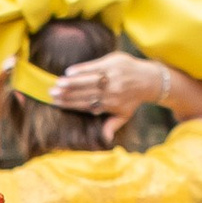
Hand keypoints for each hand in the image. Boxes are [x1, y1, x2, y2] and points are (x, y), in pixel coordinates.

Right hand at [47, 53, 168, 140]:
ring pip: (89, 80)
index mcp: (110, 104)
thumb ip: (112, 125)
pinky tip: (69, 71)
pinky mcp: (113, 63)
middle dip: (67, 94)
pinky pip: (95, 67)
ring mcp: (112, 77)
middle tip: (51, 93)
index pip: (86, 105)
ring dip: (72, 82)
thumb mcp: (124, 115)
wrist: (149, 79)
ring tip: (57, 83)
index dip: (71, 104)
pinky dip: (81, 69)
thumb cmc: (133, 99)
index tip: (57, 103)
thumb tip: (106, 139)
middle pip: (85, 93)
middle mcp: (111, 91)